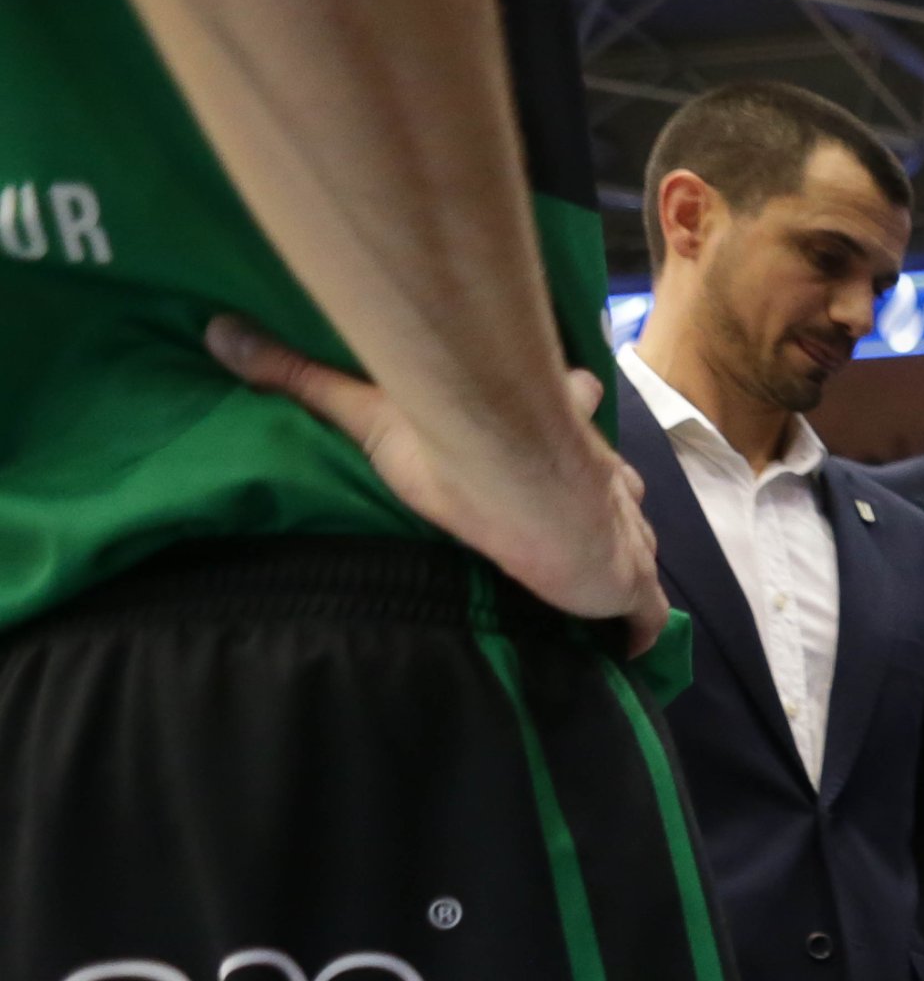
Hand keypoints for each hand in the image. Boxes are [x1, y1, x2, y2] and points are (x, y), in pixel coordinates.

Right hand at [210, 319, 665, 650]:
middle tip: (588, 524)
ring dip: (623, 559)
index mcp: (556, 425)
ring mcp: (625, 530)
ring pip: (638, 541)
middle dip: (609, 498)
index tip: (571, 408)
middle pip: (619, 481)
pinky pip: (648, 614)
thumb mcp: (371, 409)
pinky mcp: (632, 580)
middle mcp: (603, 474)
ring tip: (603, 585)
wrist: (521, 484)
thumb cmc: (458, 442)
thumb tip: (219, 332)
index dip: (572, 408)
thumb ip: (302, 377)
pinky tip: (631, 648)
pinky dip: (641, 628)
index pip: (575, 404)